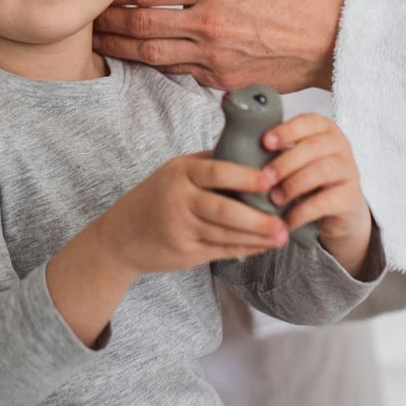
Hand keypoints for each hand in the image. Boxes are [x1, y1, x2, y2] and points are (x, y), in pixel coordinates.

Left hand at [93, 0, 343, 92]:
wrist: (329, 40)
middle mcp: (208, 23)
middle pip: (140, 26)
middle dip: (108, 23)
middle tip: (88, 21)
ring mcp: (213, 57)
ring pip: (152, 55)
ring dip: (122, 49)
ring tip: (100, 43)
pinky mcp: (221, 81)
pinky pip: (179, 72)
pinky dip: (156, 64)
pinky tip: (140, 59)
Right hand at [100, 152, 288, 274]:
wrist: (121, 235)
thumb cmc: (156, 197)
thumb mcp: (175, 172)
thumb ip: (209, 164)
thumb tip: (253, 153)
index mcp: (180, 173)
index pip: (216, 171)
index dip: (245, 176)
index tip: (271, 179)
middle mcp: (179, 200)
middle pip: (223, 209)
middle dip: (256, 218)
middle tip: (284, 222)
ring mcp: (181, 228)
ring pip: (226, 234)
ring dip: (256, 237)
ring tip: (282, 236)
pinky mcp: (185, 253)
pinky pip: (221, 250)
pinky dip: (244, 248)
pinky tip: (263, 246)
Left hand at [259, 114, 374, 275]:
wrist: (338, 210)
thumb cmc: (306, 177)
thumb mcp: (293, 158)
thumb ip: (275, 149)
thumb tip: (236, 144)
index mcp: (324, 128)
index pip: (309, 121)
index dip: (287, 130)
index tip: (265, 142)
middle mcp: (340, 145)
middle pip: (314, 147)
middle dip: (286, 162)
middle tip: (265, 177)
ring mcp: (349, 170)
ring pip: (322, 171)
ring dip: (294, 185)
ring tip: (275, 199)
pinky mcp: (350, 197)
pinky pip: (326, 201)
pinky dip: (302, 212)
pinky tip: (287, 220)